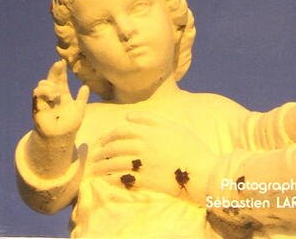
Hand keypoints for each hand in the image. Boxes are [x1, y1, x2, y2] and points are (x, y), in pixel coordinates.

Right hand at [32, 60, 88, 138]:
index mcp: (62, 94)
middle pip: (51, 79)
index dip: (60, 71)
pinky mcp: (38, 108)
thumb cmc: (70, 124)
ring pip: (42, 85)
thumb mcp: (79, 109)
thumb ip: (82, 99)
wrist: (61, 138)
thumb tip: (85, 87)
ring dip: (50, 84)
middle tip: (59, 64)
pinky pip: (36, 96)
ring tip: (58, 92)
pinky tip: (53, 95)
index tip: (62, 62)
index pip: (60, 79)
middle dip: (54, 71)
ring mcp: (44, 101)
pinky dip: (43, 92)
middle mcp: (52, 95)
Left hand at [89, 113, 215, 202]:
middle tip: (96, 154)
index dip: (109, 135)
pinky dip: (110, 179)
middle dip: (102, 149)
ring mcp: (142, 162)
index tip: (104, 140)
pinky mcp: (144, 180)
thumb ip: (150, 119)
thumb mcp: (173, 126)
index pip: (121, 130)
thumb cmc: (190, 145)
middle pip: (115, 145)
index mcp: (149, 130)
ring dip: (101, 165)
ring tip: (95, 169)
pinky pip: (121, 179)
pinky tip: (106, 179)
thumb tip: (128, 116)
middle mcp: (143, 145)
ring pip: (114, 162)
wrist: (200, 170)